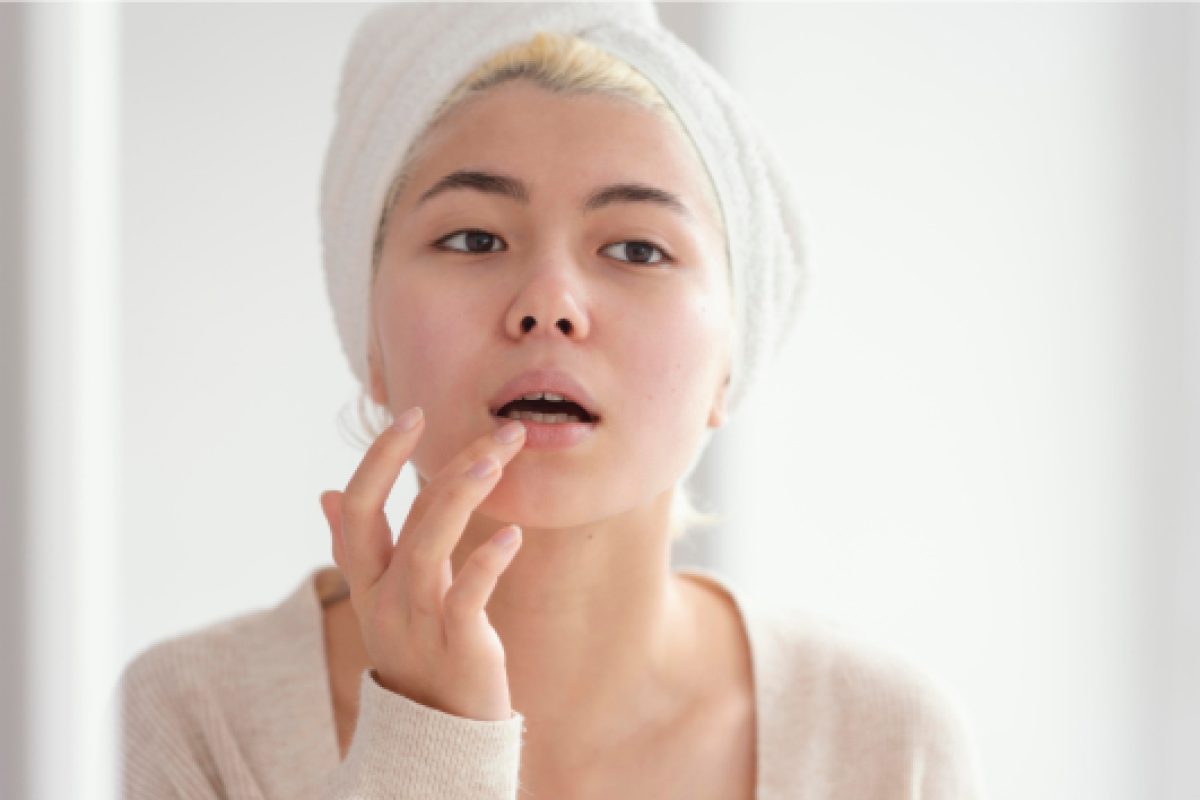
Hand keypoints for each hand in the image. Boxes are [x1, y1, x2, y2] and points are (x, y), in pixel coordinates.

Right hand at [319, 408, 527, 721]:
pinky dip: (487, 565)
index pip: (359, 508)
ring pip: (427, 548)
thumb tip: (327, 494)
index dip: (379, 459)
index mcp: (367, 580)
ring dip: (460, 498)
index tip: (411, 414)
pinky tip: (513, 537)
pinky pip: (466, 598)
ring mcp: (416, 621)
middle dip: (440, 465)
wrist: (438, 734)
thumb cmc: (418, 652)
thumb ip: (360, 546)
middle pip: (397, 517)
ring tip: (497, 461)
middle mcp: (383, 596)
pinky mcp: (456, 646)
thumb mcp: (382, 599)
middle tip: (497, 430)